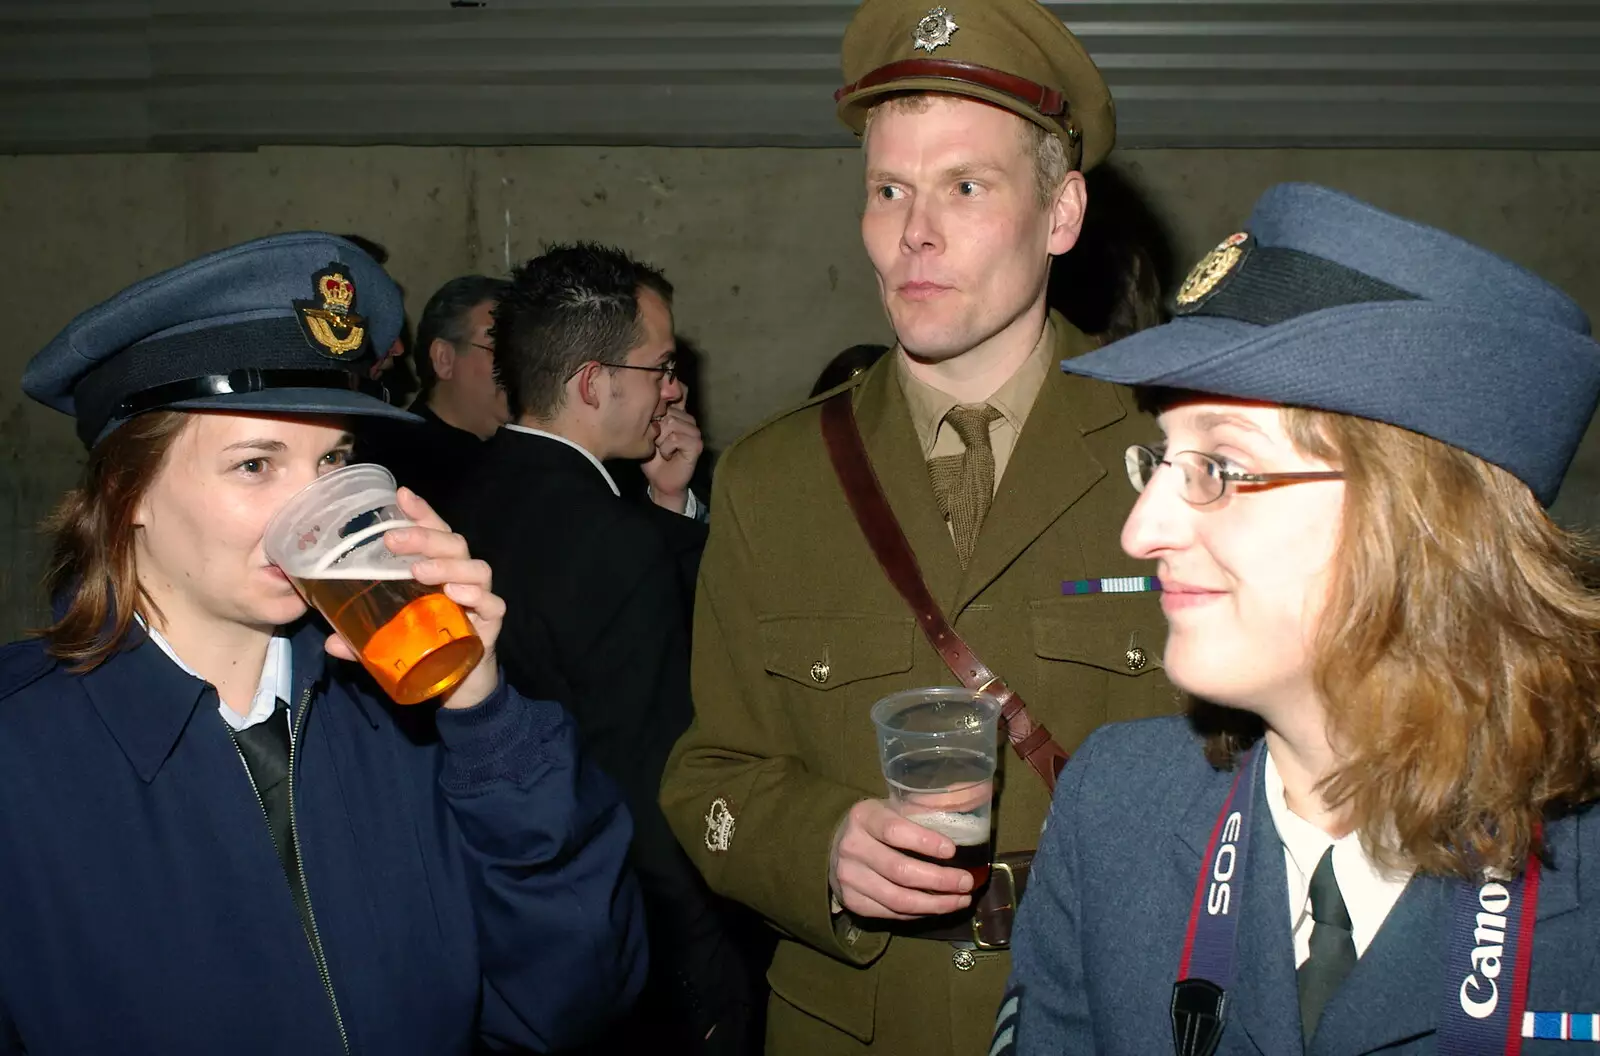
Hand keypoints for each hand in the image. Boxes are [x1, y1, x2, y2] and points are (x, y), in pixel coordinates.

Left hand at [322, 487, 504, 710]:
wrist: (459, 687)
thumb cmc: (426, 648)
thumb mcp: (389, 639)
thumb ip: (362, 638)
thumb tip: (329, 643)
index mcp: (438, 571)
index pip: (433, 532)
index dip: (420, 512)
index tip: (400, 495)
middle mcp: (461, 578)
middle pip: (453, 543)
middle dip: (424, 537)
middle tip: (391, 541)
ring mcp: (480, 599)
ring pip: (475, 568)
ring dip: (447, 566)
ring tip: (419, 572)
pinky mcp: (492, 624)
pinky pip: (493, 604)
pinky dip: (477, 597)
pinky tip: (456, 597)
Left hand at [642, 402, 703, 512]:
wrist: (660, 480)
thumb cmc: (653, 457)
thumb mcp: (648, 432)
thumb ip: (652, 415)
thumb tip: (653, 398)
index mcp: (679, 415)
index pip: (675, 397)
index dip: (660, 407)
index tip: (653, 425)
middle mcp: (689, 421)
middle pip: (668, 411)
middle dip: (656, 429)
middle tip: (658, 443)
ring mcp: (695, 432)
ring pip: (671, 423)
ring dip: (660, 440)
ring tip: (662, 449)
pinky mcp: (696, 445)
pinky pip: (675, 438)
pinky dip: (666, 449)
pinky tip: (667, 456)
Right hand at [828, 799, 973, 919]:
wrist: (837, 846)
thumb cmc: (878, 824)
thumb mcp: (896, 806)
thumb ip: (929, 804)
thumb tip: (972, 792)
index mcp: (864, 816)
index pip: (894, 831)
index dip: (925, 842)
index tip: (952, 851)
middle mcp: (852, 847)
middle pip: (899, 871)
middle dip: (939, 880)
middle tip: (967, 882)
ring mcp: (849, 877)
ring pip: (898, 899)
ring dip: (935, 903)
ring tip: (962, 900)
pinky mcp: (852, 901)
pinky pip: (892, 913)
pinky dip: (920, 913)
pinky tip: (939, 907)